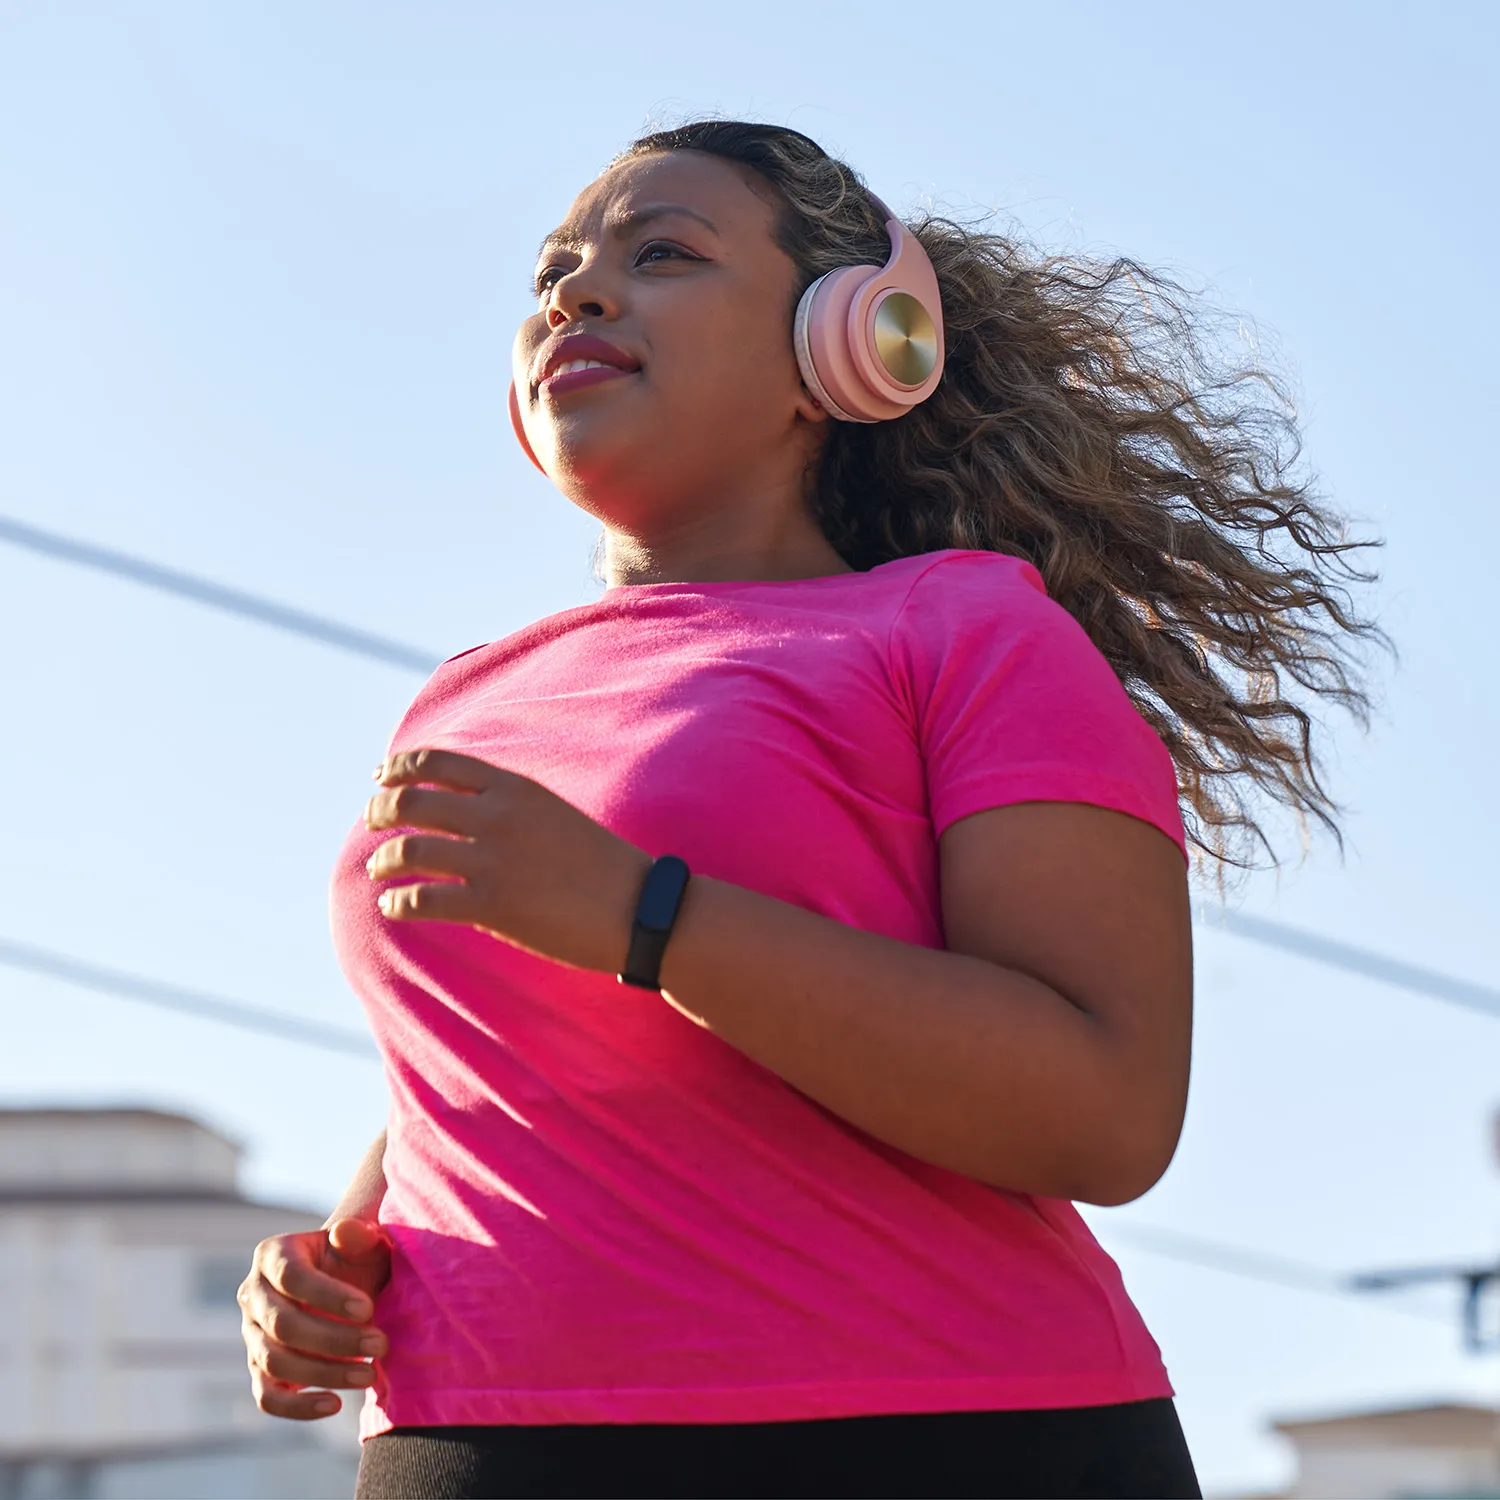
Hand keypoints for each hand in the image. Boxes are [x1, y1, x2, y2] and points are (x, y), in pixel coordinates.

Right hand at [239, 1216, 391, 1419]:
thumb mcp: (365, 1242)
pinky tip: (336, 1404)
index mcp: (272, 1255)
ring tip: (369, 1374)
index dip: (328, 1296)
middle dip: (334, 1339)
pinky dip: (298, 1408)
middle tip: (381, 1344)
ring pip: (274, 1363)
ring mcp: (252, 1335)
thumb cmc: (359, 1259)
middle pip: (282, 1325)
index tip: (368, 1309)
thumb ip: (359, 1233)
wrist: (351, 1284)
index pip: (290, 1277)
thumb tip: (344, 1232)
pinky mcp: (260, 1370)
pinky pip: (267, 1398)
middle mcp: (252, 1294)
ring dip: (324, 1374)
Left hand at [363, 748, 652, 973]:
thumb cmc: (599, 865)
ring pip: (408, 850)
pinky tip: (393, 906)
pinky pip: (422, 900)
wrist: (637, 907)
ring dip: (383, 859)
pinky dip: (398, 903)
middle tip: (372, 821)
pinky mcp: (491, 905)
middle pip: (413, 801)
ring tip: (377, 869)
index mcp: (515, 789)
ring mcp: (492, 860)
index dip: (400, 767)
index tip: (380, 777)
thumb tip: (461, 814)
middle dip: (381, 810)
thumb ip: (508, 807)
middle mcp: (498, 817)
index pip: (439, 762)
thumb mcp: (553, 814)